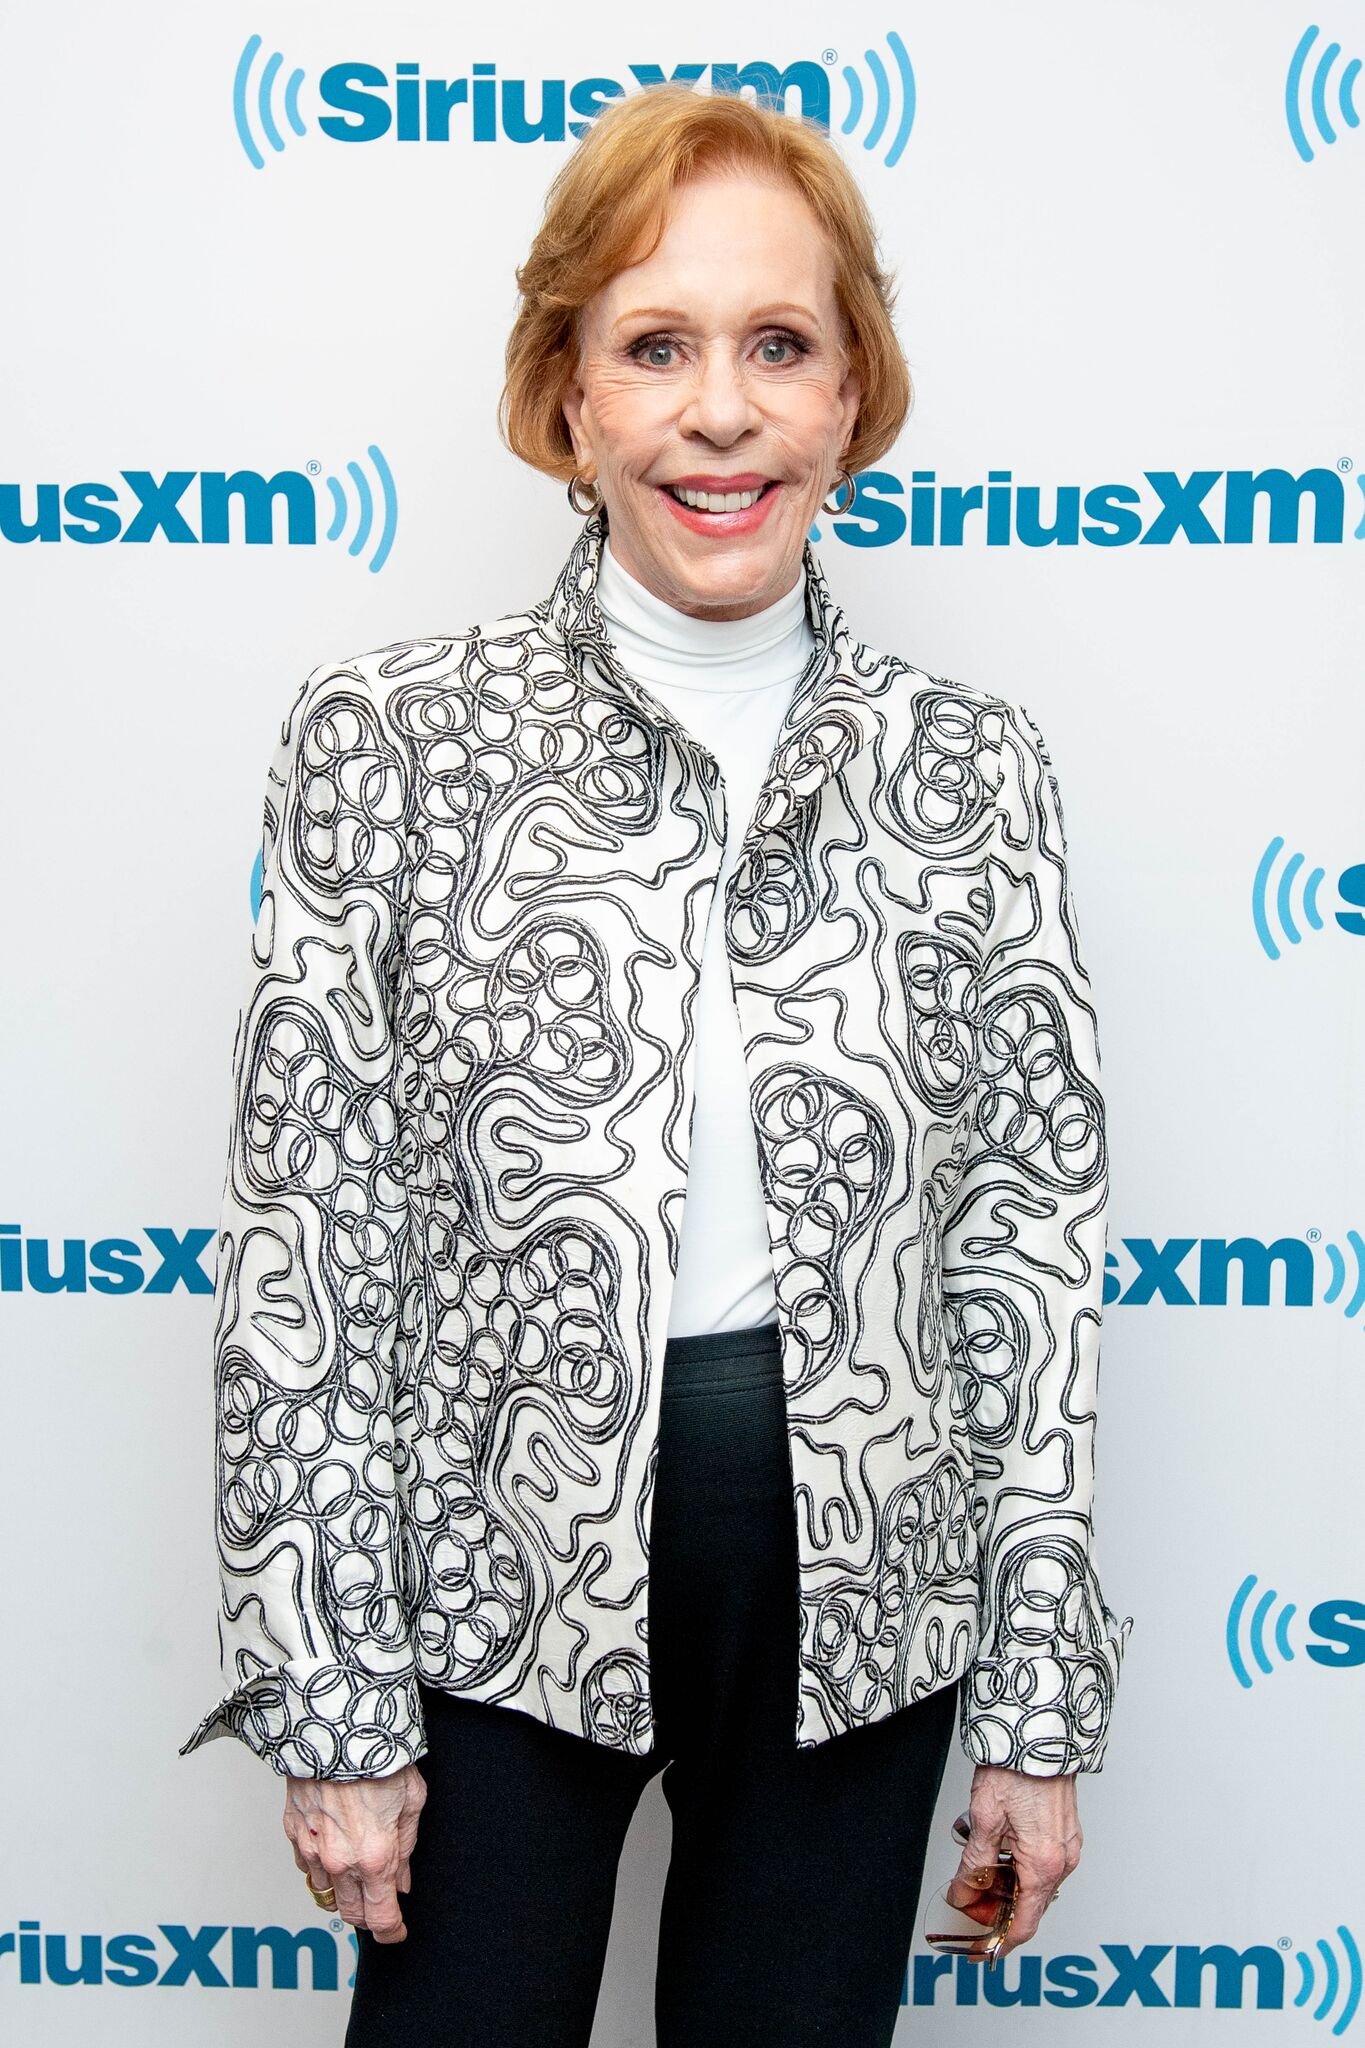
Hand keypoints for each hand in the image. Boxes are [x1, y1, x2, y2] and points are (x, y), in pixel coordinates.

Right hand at [283, 1764, 427, 1943]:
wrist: (336, 1726)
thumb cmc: (378, 1755)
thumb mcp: (411, 1800)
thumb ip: (406, 1847)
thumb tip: (401, 1880)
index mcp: (375, 1856)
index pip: (380, 1918)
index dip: (392, 1931)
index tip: (397, 1931)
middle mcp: (340, 1860)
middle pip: (351, 1914)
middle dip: (368, 1914)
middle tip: (380, 1899)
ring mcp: (312, 1849)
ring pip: (327, 1892)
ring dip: (343, 1888)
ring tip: (358, 1865)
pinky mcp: (293, 1832)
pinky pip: (306, 1867)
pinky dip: (321, 1866)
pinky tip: (335, 1846)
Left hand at [945, 1764, 1081, 1956]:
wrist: (1039, 1732)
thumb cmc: (1016, 1769)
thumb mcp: (984, 1819)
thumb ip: (975, 1864)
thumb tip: (964, 1893)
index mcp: (1043, 1865)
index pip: (1023, 1924)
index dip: (998, 1942)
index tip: (980, 1952)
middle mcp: (1063, 1861)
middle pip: (1029, 1907)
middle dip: (997, 1914)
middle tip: (967, 1911)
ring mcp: (1068, 1847)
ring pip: (1035, 1885)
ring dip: (1006, 1889)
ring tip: (974, 1878)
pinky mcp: (1065, 1832)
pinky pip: (1042, 1866)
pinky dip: (1018, 1870)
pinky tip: (996, 1857)